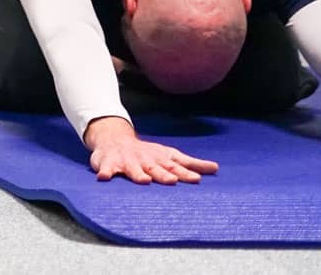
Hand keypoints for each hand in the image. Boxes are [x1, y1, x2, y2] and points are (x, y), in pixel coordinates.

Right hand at [84, 117, 217, 184]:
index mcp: (160, 160)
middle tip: (172, 180)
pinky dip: (105, 172)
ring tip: (143, 180)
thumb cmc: (147, 153)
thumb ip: (191, 164)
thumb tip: (216, 169)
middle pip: (156, 169)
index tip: (196, 179)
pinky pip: (106, 168)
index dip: (186, 173)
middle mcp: (145, 160)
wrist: (115, 139)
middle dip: (163, 174)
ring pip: (133, 169)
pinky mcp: (109, 163)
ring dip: (137, 174)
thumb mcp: (170, 155)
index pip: (176, 167)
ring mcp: (127, 162)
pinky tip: (104, 177)